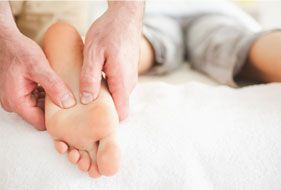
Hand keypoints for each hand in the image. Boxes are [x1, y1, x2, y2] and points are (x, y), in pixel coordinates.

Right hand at [0, 30, 74, 129]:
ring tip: (64, 92)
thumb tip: (68, 103)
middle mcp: (14, 103)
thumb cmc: (17, 50)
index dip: (56, 120)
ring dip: (51, 101)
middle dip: (55, 109)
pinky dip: (46, 94)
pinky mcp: (19, 91)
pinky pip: (36, 98)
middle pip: (40, 115)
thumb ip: (54, 86)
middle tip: (71, 101)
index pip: (41, 123)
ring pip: (39, 107)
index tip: (71, 114)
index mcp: (17, 102)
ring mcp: (16, 98)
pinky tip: (55, 86)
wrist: (5, 40)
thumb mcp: (39, 67)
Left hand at [81, 3, 142, 119]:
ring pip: (116, 97)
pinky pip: (117, 88)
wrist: (126, 17)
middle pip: (118, 107)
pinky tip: (93, 82)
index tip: (92, 125)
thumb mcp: (93, 52)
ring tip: (84, 96)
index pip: (121, 113)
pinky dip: (106, 90)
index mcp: (122, 81)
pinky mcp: (127, 73)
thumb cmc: (110, 31)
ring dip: (103, 99)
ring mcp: (129, 78)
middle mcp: (129, 83)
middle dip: (101, 112)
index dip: (108, 122)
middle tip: (81, 110)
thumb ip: (90, 77)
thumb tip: (86, 100)